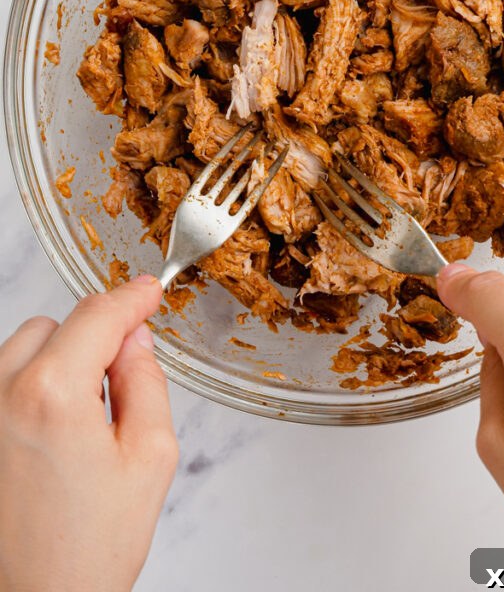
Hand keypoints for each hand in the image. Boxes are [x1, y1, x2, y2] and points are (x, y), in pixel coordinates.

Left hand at [0, 276, 177, 591]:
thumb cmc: (87, 551)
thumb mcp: (150, 458)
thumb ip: (147, 382)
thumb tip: (135, 341)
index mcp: (53, 393)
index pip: (99, 314)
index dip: (132, 298)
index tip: (149, 291)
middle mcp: (1, 394)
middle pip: (56, 324)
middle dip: (93, 339)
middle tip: (121, 379)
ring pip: (22, 349)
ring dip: (57, 361)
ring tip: (81, 422)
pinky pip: (1, 382)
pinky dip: (28, 387)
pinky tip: (49, 436)